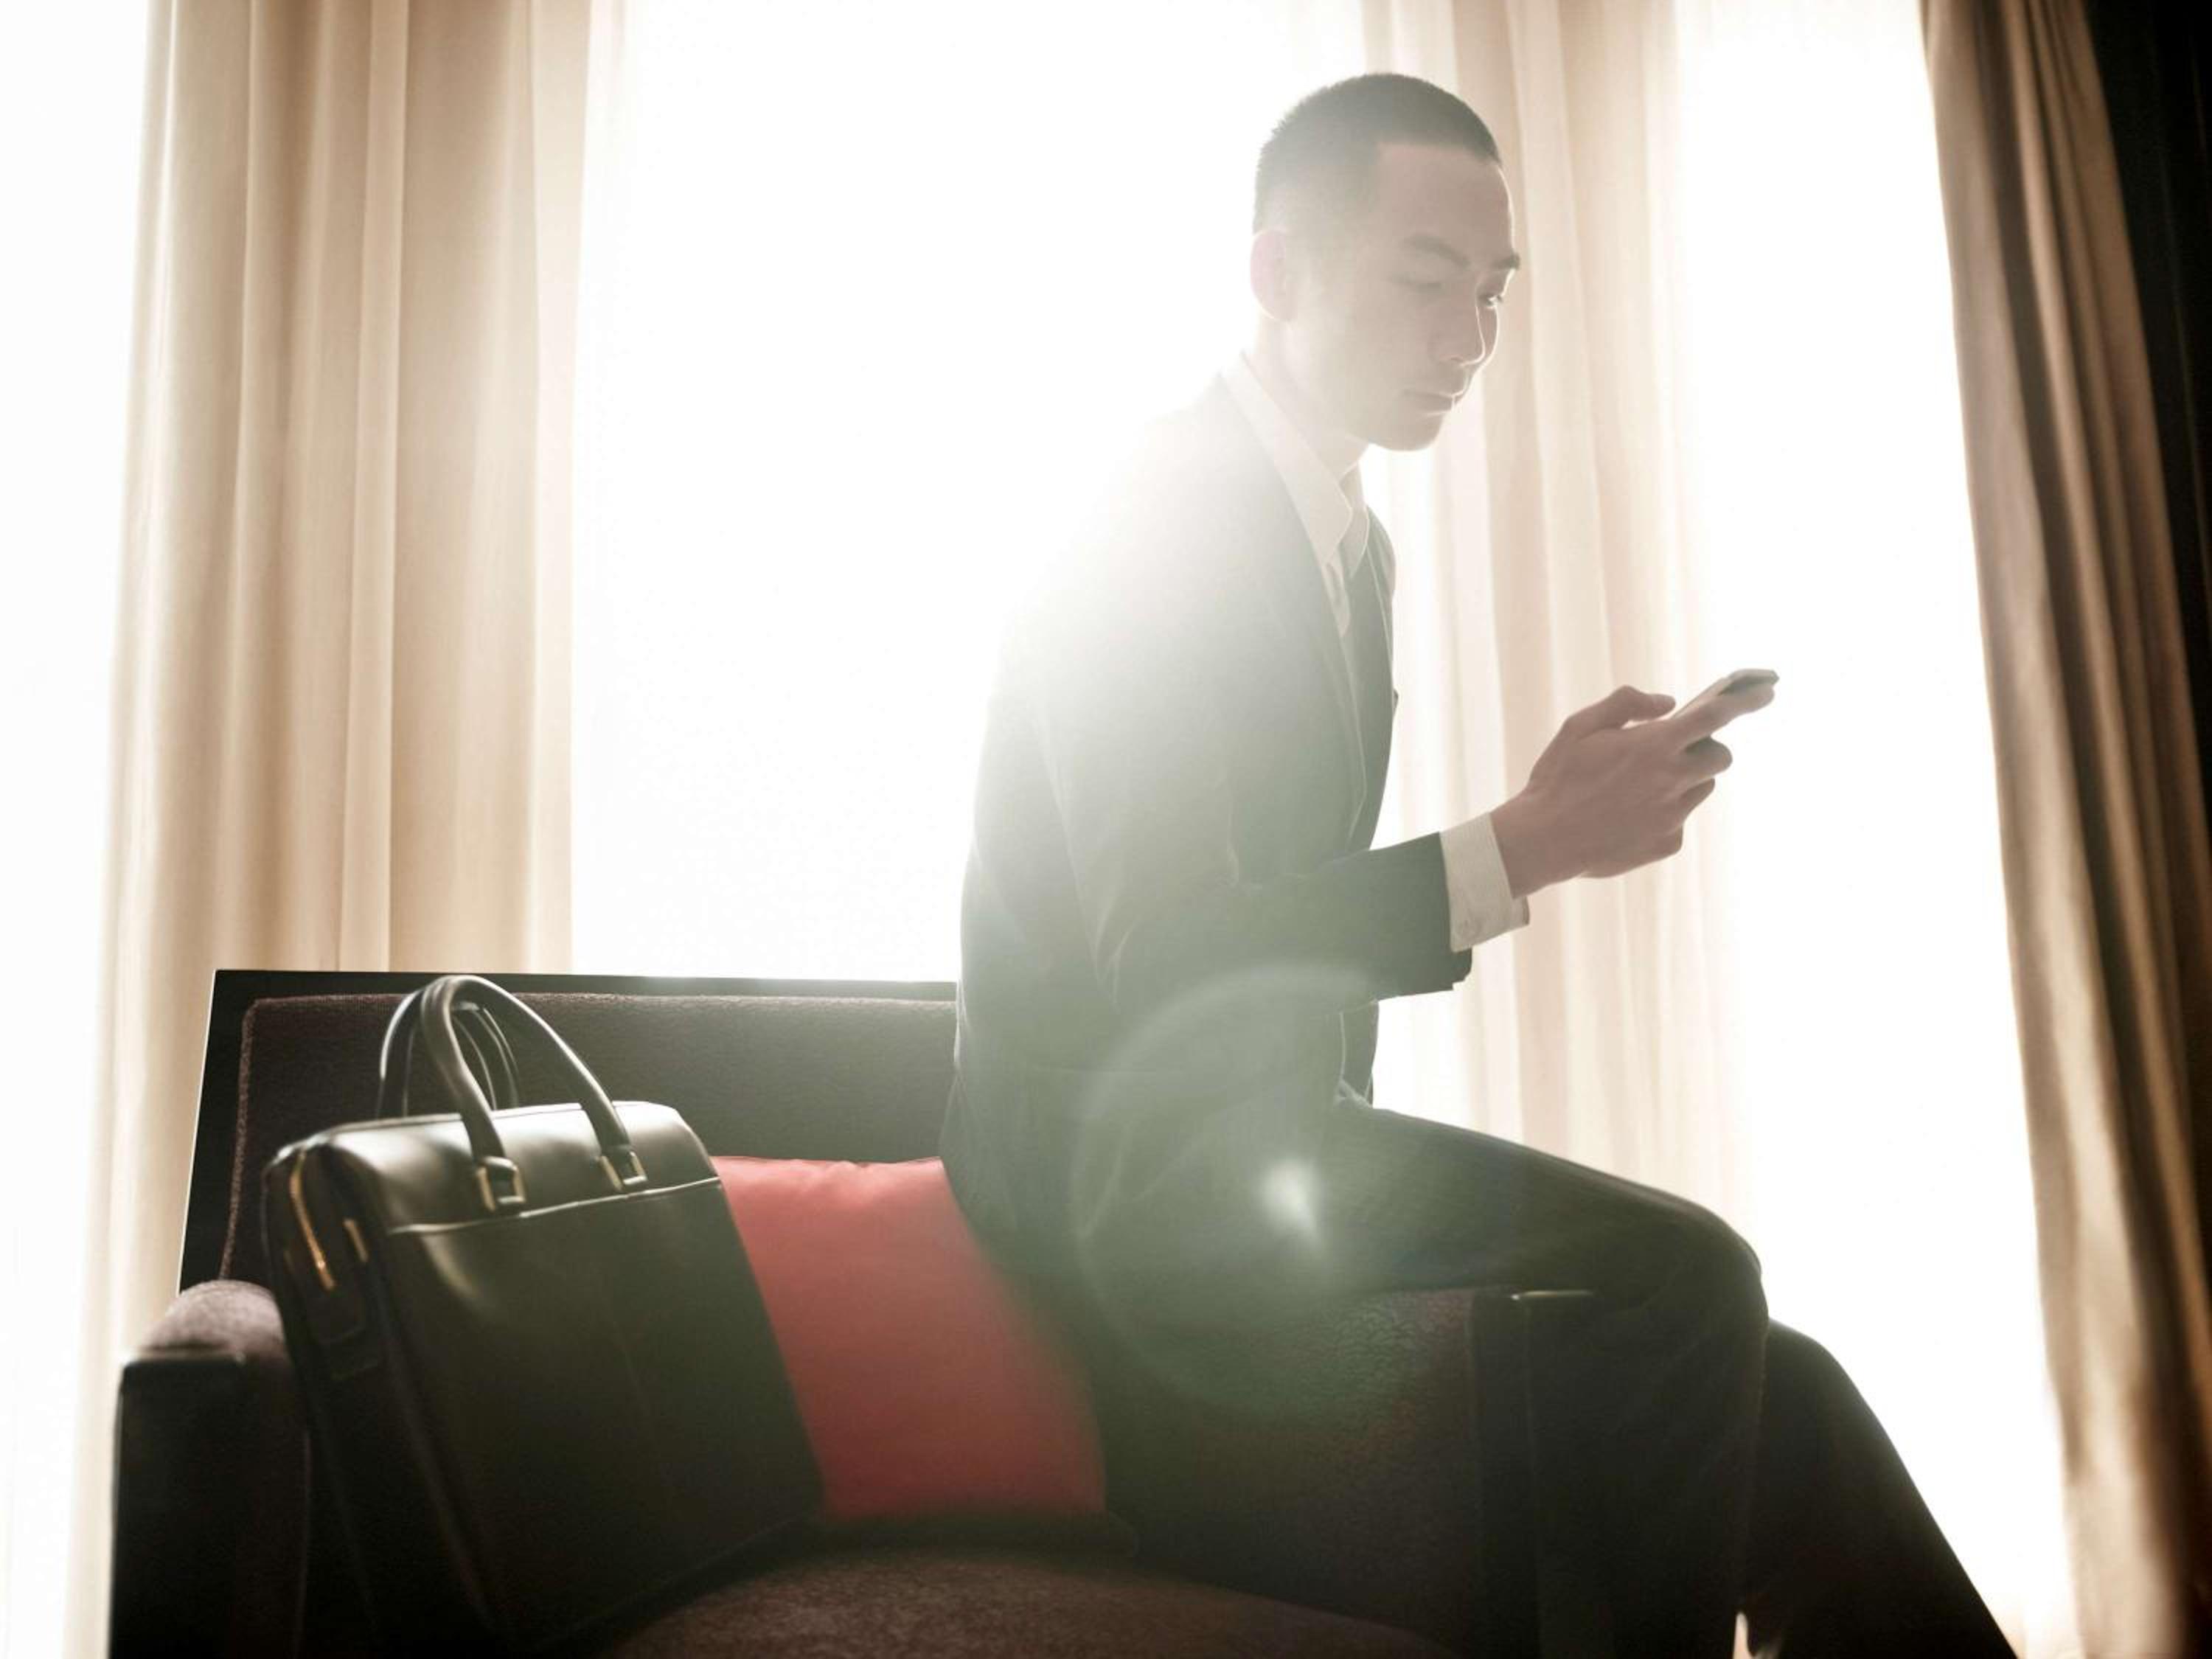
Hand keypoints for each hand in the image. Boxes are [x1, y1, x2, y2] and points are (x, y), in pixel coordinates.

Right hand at [1494, 682, 1764, 892]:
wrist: (1543, 840)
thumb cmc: (1558, 777)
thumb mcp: (1580, 726)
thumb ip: (1627, 704)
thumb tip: (1668, 702)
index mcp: (1653, 745)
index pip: (1715, 716)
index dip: (1747, 700)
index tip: (1767, 689)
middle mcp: (1672, 780)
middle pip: (1719, 757)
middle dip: (1704, 749)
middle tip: (1670, 751)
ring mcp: (1673, 815)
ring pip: (1701, 789)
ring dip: (1684, 781)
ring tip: (1640, 787)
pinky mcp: (1669, 843)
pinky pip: (1680, 820)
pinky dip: (1663, 812)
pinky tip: (1628, 816)